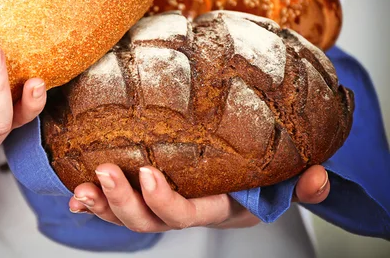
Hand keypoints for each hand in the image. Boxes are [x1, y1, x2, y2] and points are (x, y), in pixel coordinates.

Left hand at [68, 163, 329, 231]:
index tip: (150, 175)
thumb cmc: (260, 178)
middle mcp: (183, 212)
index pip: (187, 214)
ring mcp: (160, 207)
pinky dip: (96, 202)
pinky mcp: (143, 195)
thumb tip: (316, 178)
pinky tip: (78, 191)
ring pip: (128, 217)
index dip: (166, 201)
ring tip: (82, 187)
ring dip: (103, 204)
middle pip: (149, 221)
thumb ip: (302, 185)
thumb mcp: (283, 181)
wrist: (243, 178)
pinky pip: (116, 206)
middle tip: (107, 172)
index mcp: (215, 208)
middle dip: (124, 202)